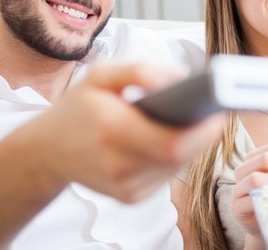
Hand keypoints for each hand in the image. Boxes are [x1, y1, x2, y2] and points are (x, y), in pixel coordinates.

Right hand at [28, 61, 224, 201]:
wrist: (49, 150)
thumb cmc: (78, 108)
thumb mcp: (101, 75)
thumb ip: (139, 70)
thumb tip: (180, 77)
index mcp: (113, 132)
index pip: (175, 143)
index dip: (204, 130)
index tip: (218, 111)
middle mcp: (121, 167)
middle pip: (183, 156)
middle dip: (203, 132)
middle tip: (210, 108)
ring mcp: (127, 188)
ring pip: (179, 166)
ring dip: (192, 142)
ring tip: (189, 119)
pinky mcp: (131, 196)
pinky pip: (168, 174)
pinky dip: (176, 154)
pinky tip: (168, 137)